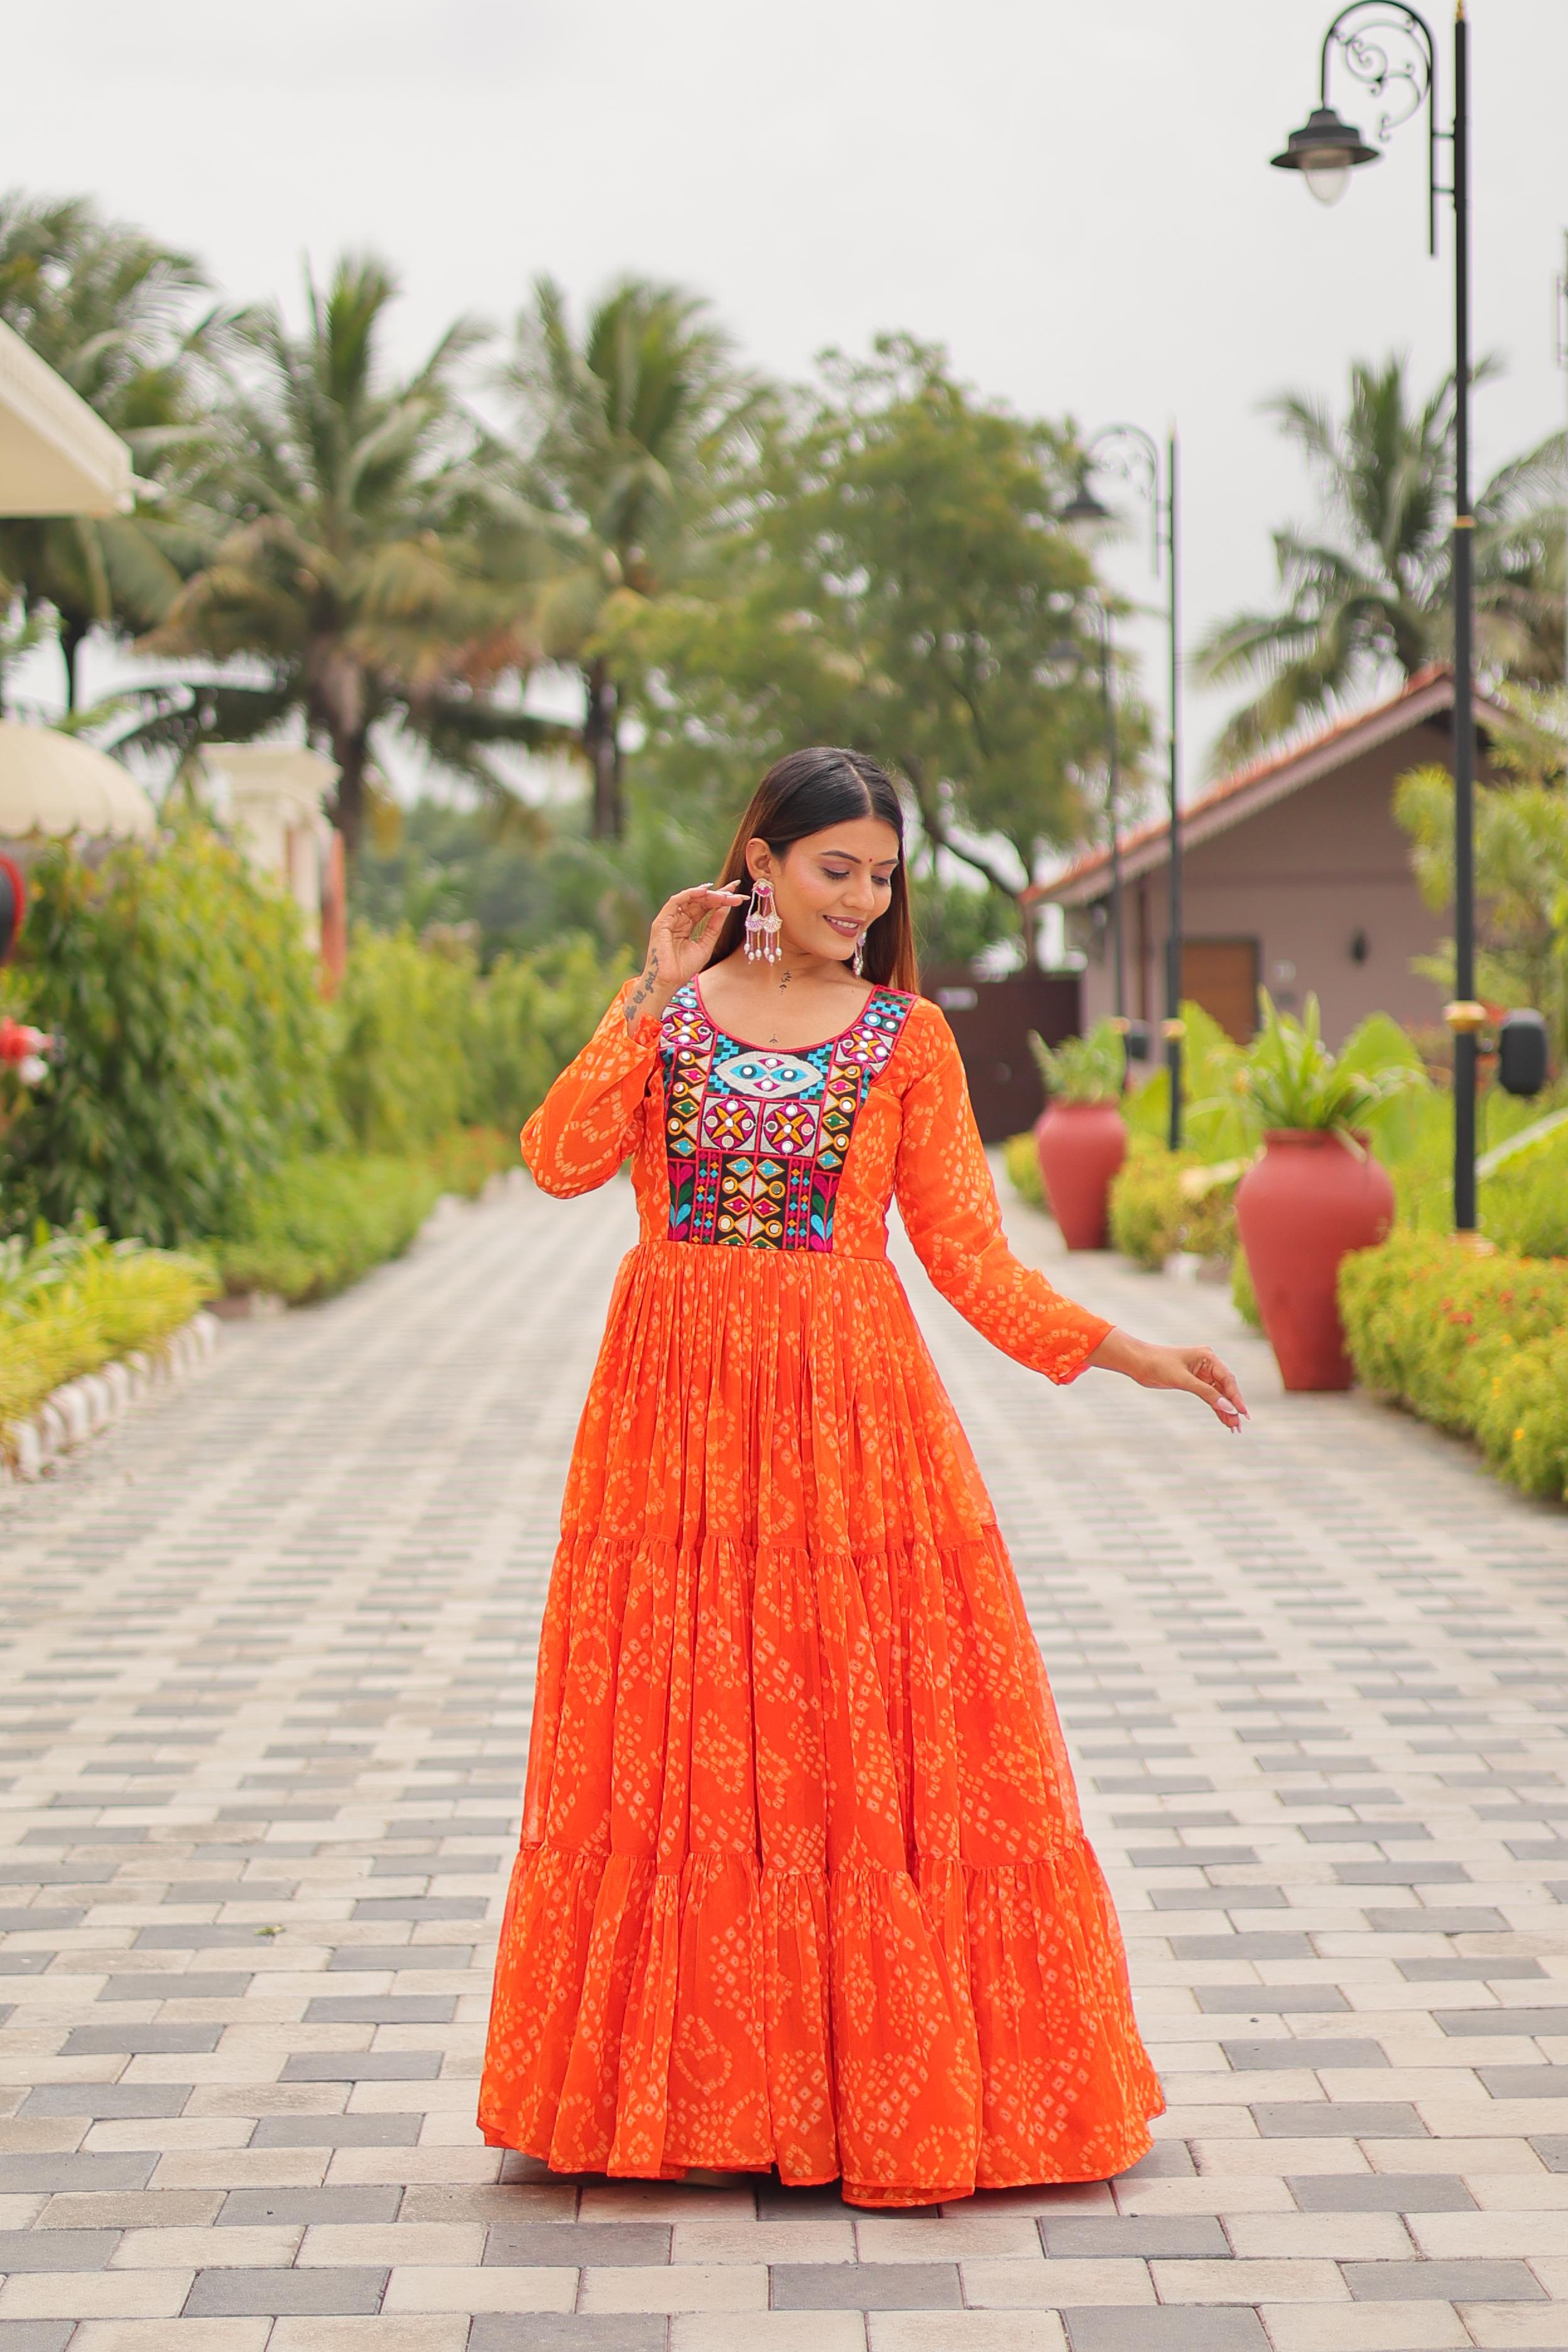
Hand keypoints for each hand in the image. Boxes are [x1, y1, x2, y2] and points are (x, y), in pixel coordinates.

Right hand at [623, 883, 745, 1030]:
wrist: (669, 981)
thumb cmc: (684, 967)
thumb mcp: (706, 944)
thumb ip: (714, 926)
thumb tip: (726, 908)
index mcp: (687, 925)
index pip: (705, 907)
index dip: (721, 899)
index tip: (738, 894)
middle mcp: (678, 919)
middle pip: (700, 901)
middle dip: (718, 895)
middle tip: (735, 892)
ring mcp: (669, 919)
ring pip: (689, 899)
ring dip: (708, 894)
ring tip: (724, 894)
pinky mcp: (662, 920)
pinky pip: (676, 901)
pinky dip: (690, 894)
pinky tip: (704, 892)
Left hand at [1088, 1330, 1248, 1431]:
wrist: (1138, 1362)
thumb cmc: (1158, 1365)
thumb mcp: (1183, 1380)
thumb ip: (1206, 1393)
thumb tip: (1227, 1407)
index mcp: (1208, 1357)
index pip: (1228, 1379)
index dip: (1236, 1397)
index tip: (1243, 1413)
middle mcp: (1208, 1364)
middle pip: (1226, 1388)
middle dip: (1233, 1406)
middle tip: (1239, 1426)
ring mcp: (1201, 1373)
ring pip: (1219, 1394)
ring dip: (1226, 1410)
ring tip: (1234, 1428)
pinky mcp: (1194, 1382)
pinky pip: (1209, 1396)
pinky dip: (1216, 1407)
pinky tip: (1224, 1420)